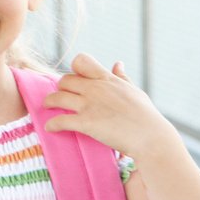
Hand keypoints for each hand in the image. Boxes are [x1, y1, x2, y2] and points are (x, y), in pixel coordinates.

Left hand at [42, 53, 174, 161]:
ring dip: (49, 102)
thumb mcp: (135, 92)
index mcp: (107, 79)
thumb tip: (117, 63)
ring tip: (48, 107)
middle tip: (61, 96)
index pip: (81, 61)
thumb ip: (122, 78)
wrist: (152, 139)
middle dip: (61, 88)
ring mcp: (89, 105)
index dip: (75, 70)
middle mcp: (95, 88)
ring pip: (56, 97)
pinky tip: (50, 128)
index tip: (76, 79)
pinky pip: (59, 120)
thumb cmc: (146, 116)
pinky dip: (52, 124)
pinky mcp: (85, 122)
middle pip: (65, 80)